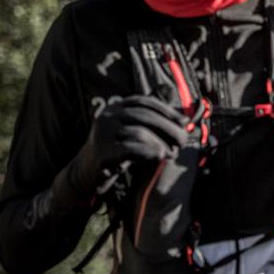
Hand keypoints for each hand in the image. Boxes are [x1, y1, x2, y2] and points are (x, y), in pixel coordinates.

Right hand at [68, 96, 188, 196]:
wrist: (88, 171)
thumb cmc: (118, 149)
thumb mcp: (134, 131)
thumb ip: (153, 122)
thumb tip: (185, 118)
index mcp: (115, 107)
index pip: (144, 102)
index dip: (166, 110)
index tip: (184, 121)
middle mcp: (107, 115)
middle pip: (144, 116)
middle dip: (168, 127)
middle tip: (183, 139)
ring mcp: (102, 133)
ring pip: (139, 132)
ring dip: (161, 142)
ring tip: (173, 152)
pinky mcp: (102, 152)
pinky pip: (130, 149)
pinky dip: (149, 151)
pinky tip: (161, 155)